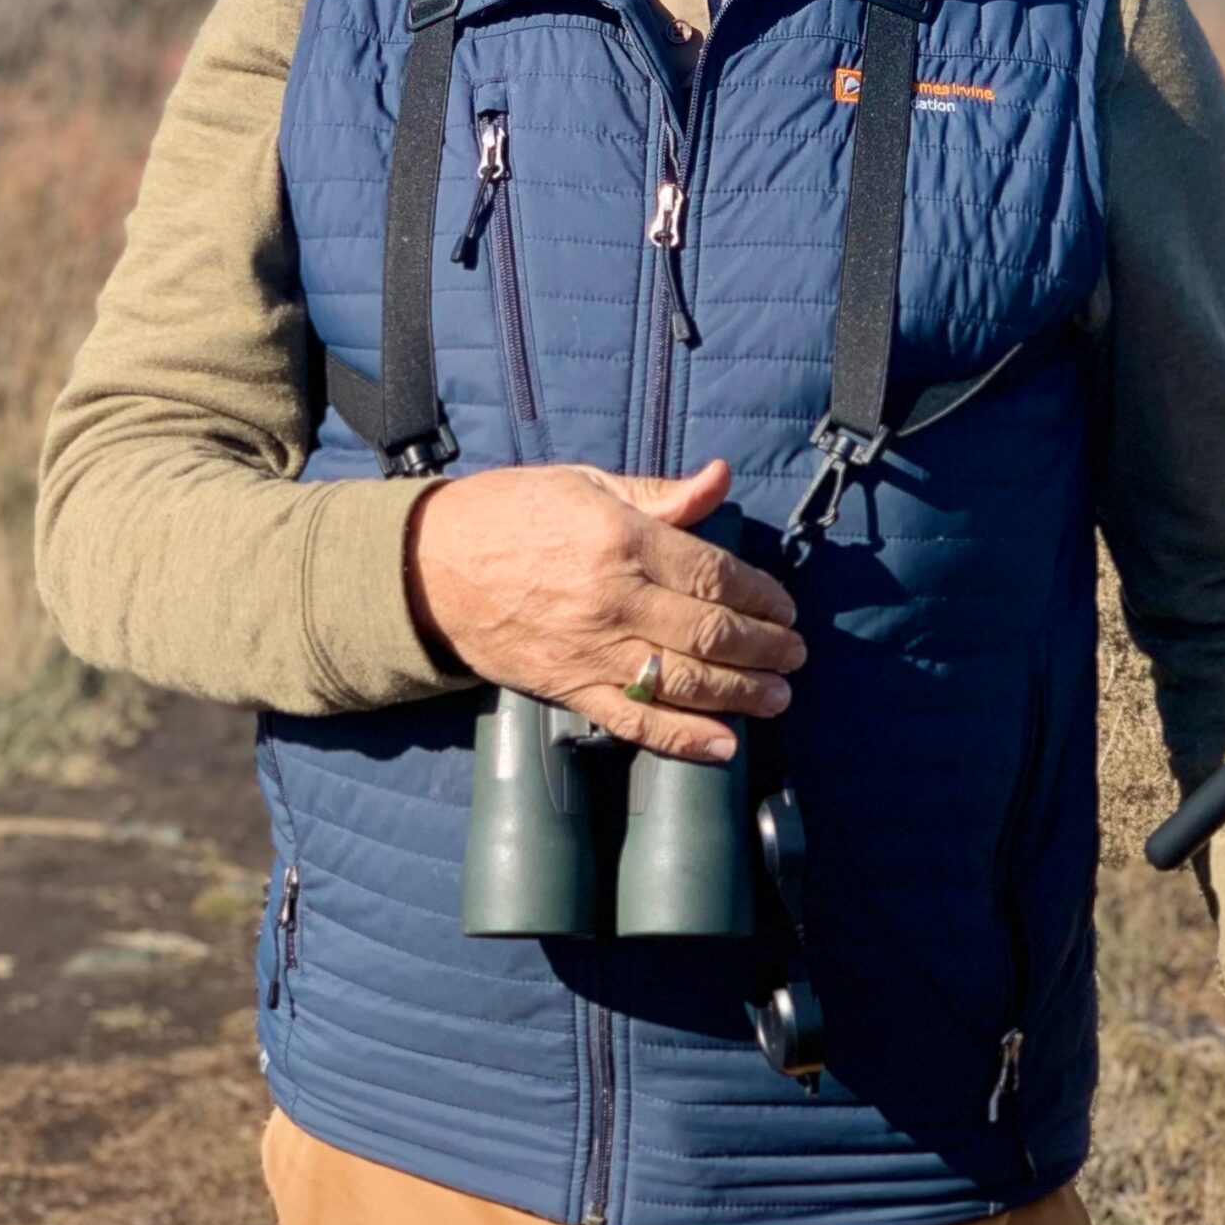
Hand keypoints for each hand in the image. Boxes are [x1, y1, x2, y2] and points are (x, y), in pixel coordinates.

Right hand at [406, 457, 804, 761]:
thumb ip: (660, 493)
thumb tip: (721, 479)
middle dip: (764, 648)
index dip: (760, 595)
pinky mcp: (567, 689)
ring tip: (777, 697)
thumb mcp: (586, 483)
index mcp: (622, 541)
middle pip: (709, 633)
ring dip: (740, 694)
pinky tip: (723, 746)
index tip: (785, 607)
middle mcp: (613, 600)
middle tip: (795, 655)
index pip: (712, 575)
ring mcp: (590, 651)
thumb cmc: (510, 513)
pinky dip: (683, 739)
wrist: (430, 567)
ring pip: (683, 682)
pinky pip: (634, 722)